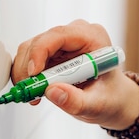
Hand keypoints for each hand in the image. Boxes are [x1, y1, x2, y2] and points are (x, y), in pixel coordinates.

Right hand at [11, 19, 138, 128]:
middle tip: (30, 92)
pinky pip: (30, 58)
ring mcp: (62, 42)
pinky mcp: (51, 52)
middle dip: (29, 68)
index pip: (59, 35)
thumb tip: (52, 91)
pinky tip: (35, 90)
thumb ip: (76, 100)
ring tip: (34, 95)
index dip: (40, 52)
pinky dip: (27, 75)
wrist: (112, 99)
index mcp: (93, 38)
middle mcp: (76, 34)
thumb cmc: (111, 97)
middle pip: (40, 41)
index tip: (34, 75)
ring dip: (25, 73)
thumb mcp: (98, 105)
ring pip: (30, 49)